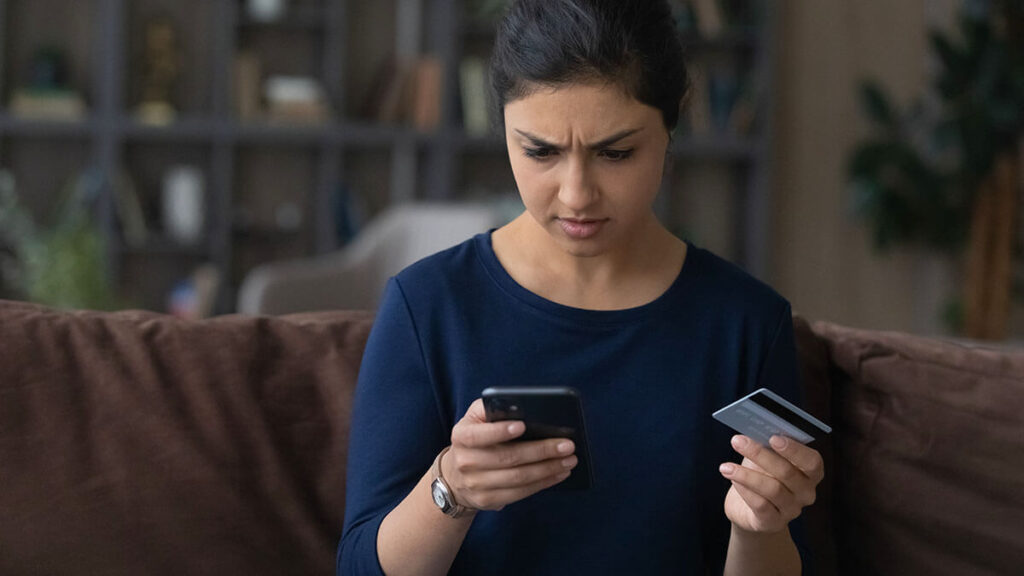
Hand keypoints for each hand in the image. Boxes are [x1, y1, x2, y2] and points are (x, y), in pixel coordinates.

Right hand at [442, 399, 576, 510]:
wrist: (456, 476)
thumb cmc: (476, 438)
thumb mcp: (475, 418)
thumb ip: (492, 407)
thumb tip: (522, 405)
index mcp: (461, 436)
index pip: (478, 435)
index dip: (499, 431)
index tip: (522, 425)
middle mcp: (465, 461)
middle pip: (507, 458)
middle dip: (541, 451)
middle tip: (567, 445)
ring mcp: (476, 484)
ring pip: (518, 478)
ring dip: (548, 469)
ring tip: (569, 460)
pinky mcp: (488, 500)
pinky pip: (520, 493)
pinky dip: (543, 483)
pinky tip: (558, 473)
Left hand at [720, 435, 822, 533]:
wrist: (747, 510)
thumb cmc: (760, 476)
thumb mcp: (765, 459)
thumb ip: (766, 446)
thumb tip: (753, 431)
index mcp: (810, 474)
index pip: (812, 462)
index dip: (795, 449)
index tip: (773, 437)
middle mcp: (806, 493)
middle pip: (787, 472)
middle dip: (760, 454)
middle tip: (738, 441)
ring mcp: (792, 510)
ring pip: (772, 489)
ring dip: (746, 474)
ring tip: (726, 466)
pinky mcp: (773, 523)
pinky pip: (760, 505)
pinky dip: (744, 489)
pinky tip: (731, 478)